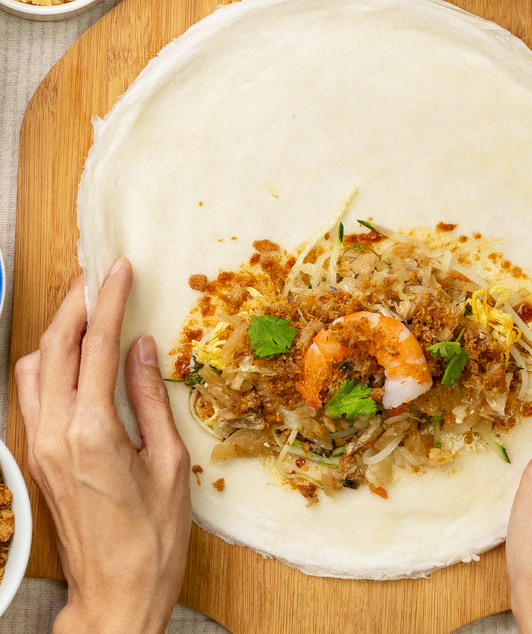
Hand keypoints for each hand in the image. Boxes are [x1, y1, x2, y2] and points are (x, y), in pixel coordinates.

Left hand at [15, 258, 191, 633]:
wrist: (115, 594)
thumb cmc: (152, 537)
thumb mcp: (168, 463)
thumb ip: (149, 398)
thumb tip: (141, 347)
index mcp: (92, 433)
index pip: (97, 347)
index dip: (109, 301)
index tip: (119, 270)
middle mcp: (54, 434)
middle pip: (54, 347)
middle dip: (75, 304)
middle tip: (98, 276)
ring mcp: (38, 447)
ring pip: (31, 368)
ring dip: (56, 331)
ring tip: (85, 309)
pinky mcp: (36, 458)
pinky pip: (30, 394)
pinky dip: (47, 362)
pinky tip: (72, 357)